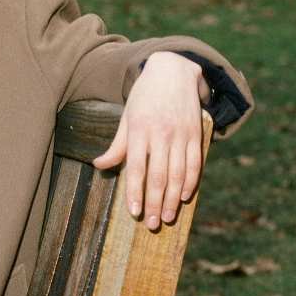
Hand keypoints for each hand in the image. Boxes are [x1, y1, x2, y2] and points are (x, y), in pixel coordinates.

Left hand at [91, 52, 208, 230]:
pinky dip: (191, 182)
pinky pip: (196, 162)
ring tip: (168, 217)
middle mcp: (161, 133)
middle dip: (155, 202)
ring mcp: (180, 134)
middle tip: (151, 224)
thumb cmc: (144, 98)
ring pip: (178, 173)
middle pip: (158, 175)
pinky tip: (185, 197)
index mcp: (139, 130)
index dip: (136, 192)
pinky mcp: (195, 133)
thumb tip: (99, 165)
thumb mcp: (126, 118)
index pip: (137, 168)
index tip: (134, 212)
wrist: (173, 70)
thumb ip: (117, 145)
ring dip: (173, 199)